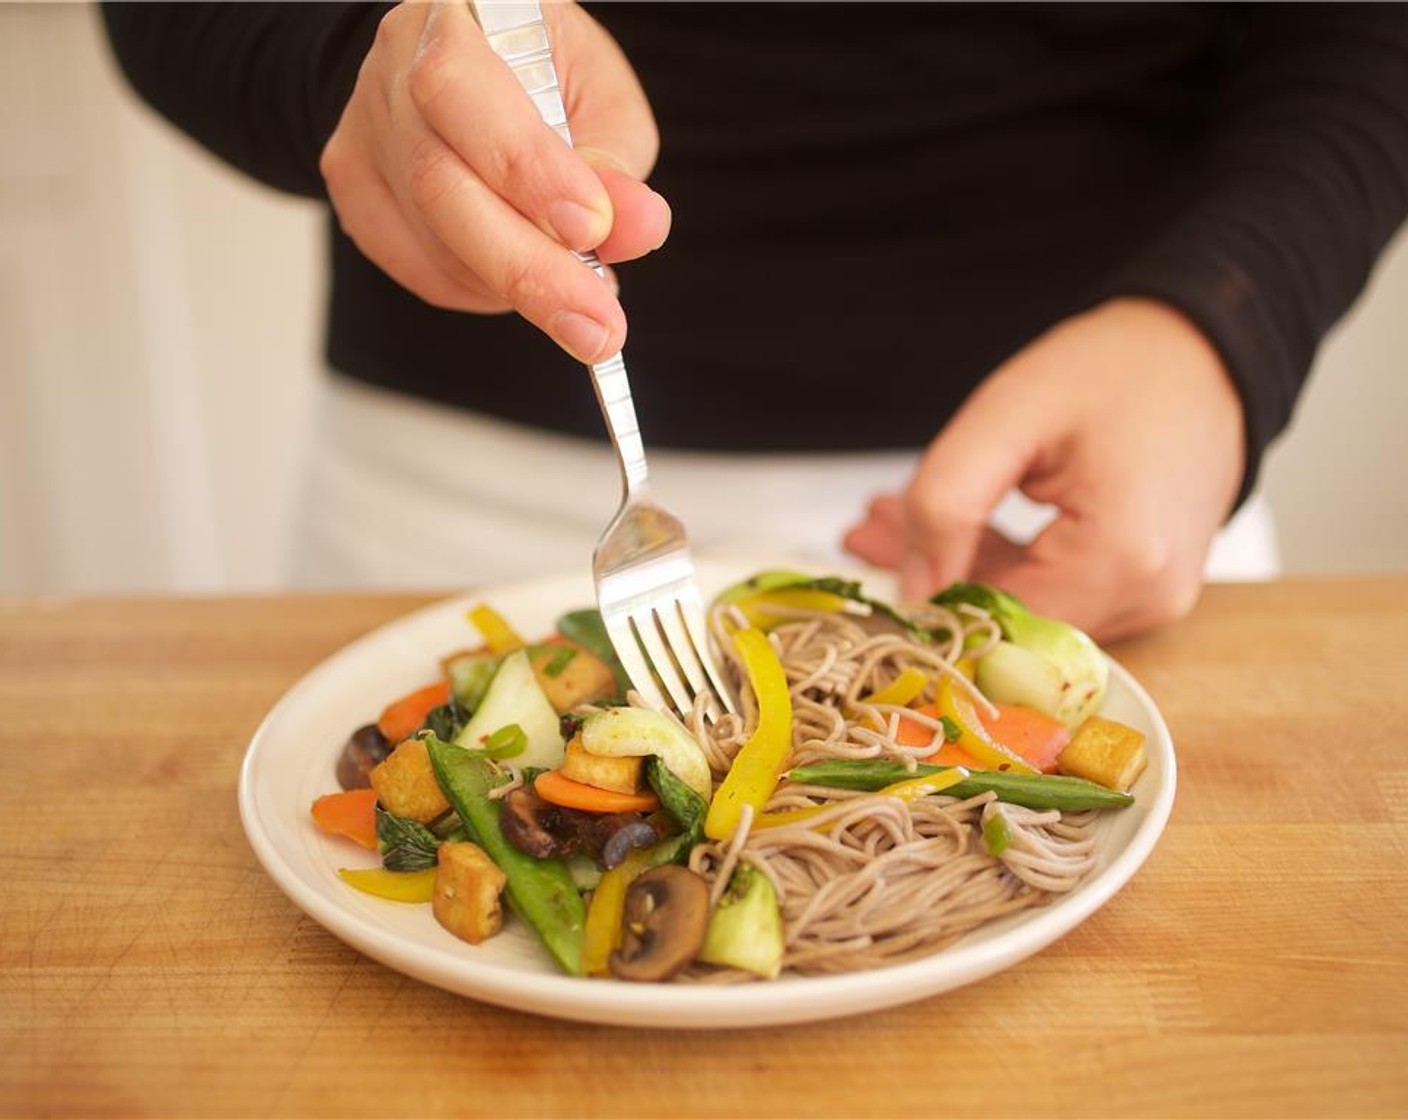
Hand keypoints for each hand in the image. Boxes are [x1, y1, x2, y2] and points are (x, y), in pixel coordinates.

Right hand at [319, 0, 669, 362]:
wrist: (477, 70)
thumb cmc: (548, 77)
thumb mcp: (602, 100)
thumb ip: (618, 165)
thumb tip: (638, 228)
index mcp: (457, 14)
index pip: (462, 91)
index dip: (526, 169)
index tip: (591, 230)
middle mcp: (392, 64)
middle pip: (439, 184)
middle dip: (530, 268)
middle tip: (598, 327)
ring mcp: (363, 130)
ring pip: (432, 239)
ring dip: (517, 286)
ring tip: (581, 299)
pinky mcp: (355, 189)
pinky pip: (419, 267)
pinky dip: (483, 291)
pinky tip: (524, 280)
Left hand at [842, 298, 1246, 640]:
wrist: (1204, 349)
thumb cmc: (1117, 368)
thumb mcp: (1006, 417)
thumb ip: (945, 503)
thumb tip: (913, 590)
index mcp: (1119, 561)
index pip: (993, 624)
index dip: (925, 598)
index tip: (867, 553)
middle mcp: (1147, 597)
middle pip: (1008, 620)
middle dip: (934, 576)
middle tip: (871, 526)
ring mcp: (1153, 599)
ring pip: (1027, 609)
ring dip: (963, 568)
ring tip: (900, 515)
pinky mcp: (1145, 586)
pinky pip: (1057, 594)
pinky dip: (1004, 564)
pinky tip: (959, 525)